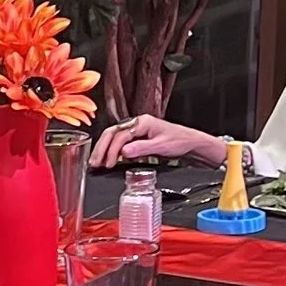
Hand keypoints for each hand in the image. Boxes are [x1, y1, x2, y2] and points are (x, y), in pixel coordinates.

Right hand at [92, 115, 224, 170]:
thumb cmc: (180, 141)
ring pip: (113, 138)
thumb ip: (142, 148)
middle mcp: (137, 124)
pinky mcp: (137, 139)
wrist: (190, 143)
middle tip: (94, 162)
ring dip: (104, 150)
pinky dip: (112, 152)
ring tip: (96, 163)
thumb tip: (123, 151)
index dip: (112, 150)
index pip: (120, 135)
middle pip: (112, 133)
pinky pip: (120, 143)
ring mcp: (136, 131)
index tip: (108, 163)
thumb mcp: (161, 146)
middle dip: (101, 148)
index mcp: (142, 122)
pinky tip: (108, 160)